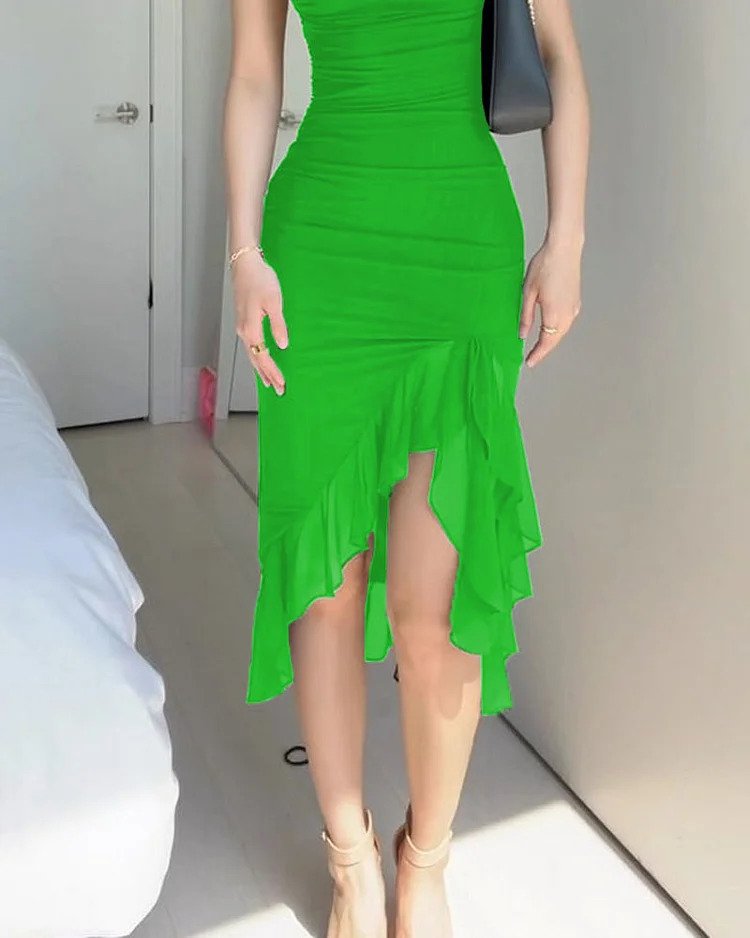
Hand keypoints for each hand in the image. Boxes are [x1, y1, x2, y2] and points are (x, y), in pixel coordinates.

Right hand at [232, 250, 287, 394]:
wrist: (245, 263)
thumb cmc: (260, 280)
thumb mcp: (274, 302)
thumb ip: (278, 325)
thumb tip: (282, 345)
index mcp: (250, 329)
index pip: (263, 357)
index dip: (273, 372)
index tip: (282, 384)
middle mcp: (243, 331)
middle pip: (255, 360)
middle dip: (267, 376)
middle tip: (279, 390)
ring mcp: (242, 326)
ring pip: (251, 354)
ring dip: (261, 369)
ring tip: (269, 382)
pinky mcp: (244, 321)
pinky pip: (251, 346)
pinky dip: (257, 358)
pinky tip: (261, 360)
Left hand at [519, 236, 582, 367]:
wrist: (565, 248)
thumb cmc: (544, 266)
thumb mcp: (528, 293)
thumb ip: (526, 317)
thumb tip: (522, 334)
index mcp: (554, 316)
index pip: (546, 343)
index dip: (537, 354)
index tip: (529, 363)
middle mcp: (567, 315)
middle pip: (555, 340)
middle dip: (544, 350)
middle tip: (532, 357)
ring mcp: (574, 308)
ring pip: (562, 332)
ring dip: (551, 340)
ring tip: (539, 346)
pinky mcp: (576, 301)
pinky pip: (566, 322)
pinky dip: (557, 330)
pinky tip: (549, 329)